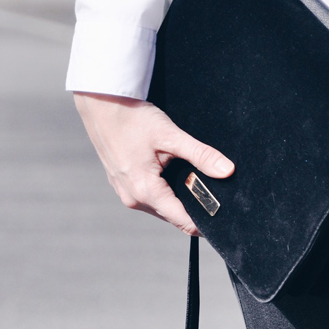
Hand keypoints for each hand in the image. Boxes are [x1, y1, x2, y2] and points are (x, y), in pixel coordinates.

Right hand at [74, 92, 233, 235]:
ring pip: (161, 207)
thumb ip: (201, 155)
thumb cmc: (132, 118)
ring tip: (189, 179)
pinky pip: (149, 198)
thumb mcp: (171, 136)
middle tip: (211, 191)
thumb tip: (227, 170)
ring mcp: (125, 193)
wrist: (101, 105)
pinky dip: (163, 191)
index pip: (183, 222)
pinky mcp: (121, 185)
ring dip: (177, 199)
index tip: (222, 218)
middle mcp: (133, 199)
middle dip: (192, 208)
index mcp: (145, 191)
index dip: (205, 223)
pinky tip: (168, 173)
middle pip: (173, 216)